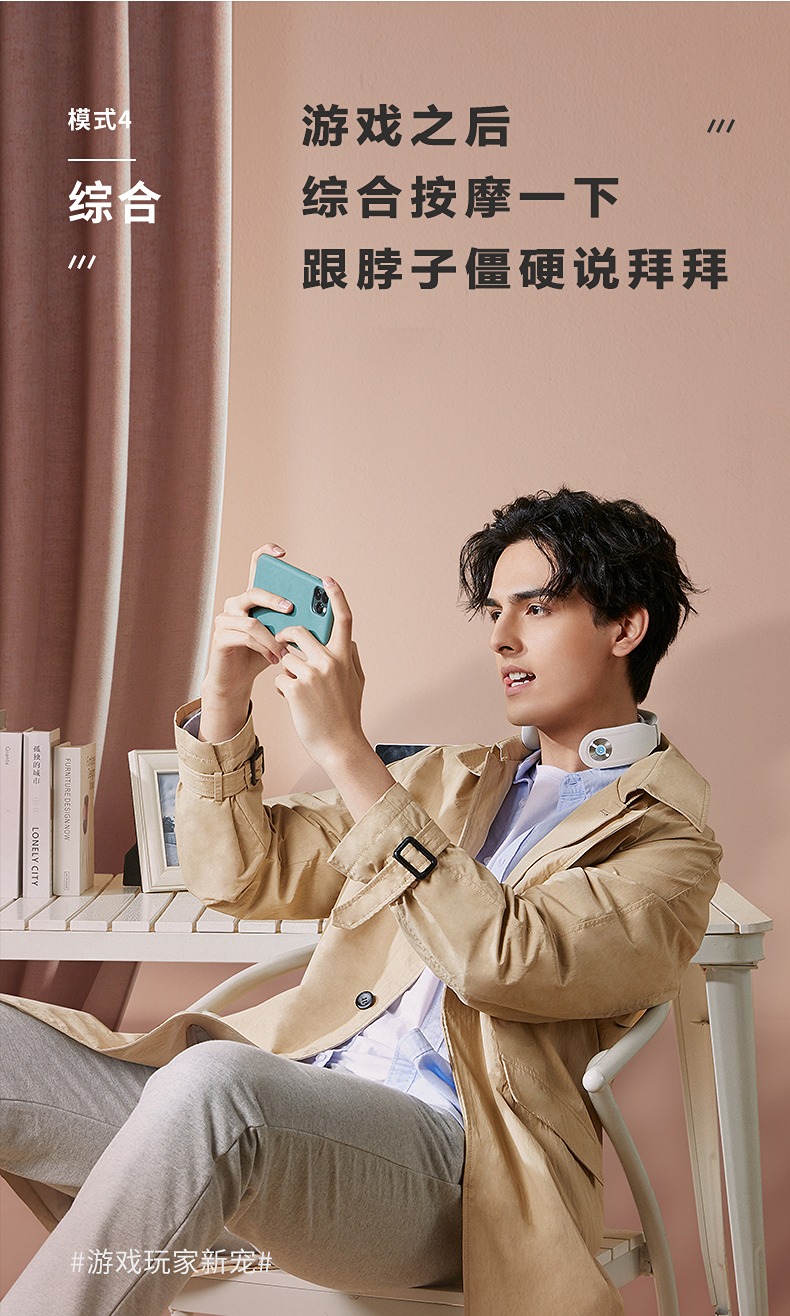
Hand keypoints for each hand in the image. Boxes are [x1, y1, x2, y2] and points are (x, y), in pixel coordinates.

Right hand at [200, 544, 293, 741]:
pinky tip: (274, 658)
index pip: (255, 567)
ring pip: (250, 620)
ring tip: (285, 650)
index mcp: (253, 599)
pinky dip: (262, 648)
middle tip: (290, 608)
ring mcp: (225, 619)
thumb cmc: (262, 655)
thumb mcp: (281, 636)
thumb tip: (319, 617)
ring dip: (271, 636)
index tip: (282, 552)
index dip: (266, 554)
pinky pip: (244, 637)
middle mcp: (236, 604)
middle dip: (274, 599)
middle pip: (254, 592)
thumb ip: (293, 623)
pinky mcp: (220, 637)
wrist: (238, 680)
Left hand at [273, 579, 393, 817]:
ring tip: (298, 689)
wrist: (339, 745)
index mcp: (345, 656)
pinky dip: (283, 689)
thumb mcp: (357, 682)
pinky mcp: (294, 688)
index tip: (326, 580)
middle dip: (286, 637)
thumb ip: (351, 657)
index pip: (342, 618)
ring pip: (285, 656)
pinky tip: (294, 702)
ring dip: (286, 670)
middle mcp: (329, 661)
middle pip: (298, 631)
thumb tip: (349, 639)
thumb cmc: (347, 714)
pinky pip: (279, 677)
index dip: (335, 596)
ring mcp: (310, 674)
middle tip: (282, 645)